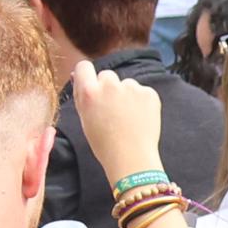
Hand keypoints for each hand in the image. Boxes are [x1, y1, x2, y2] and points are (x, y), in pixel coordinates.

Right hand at [71, 58, 166, 177]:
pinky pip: (142, 92)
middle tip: (112, 109)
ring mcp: (131, 88)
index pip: (83, 67)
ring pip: (126, 84)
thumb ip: (82, 96)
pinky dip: (142, 102)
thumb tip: (79, 76)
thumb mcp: (85, 119)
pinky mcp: (149, 93)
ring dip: (126, 95)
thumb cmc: (105, 144)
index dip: (87, 75)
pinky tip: (139, 119)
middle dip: (108, 87)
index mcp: (89, 92)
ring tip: (127, 118)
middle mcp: (110, 85)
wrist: (132, 159)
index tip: (92, 84)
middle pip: (107, 75)